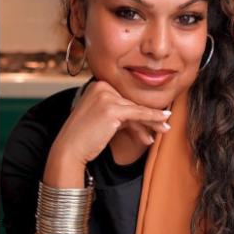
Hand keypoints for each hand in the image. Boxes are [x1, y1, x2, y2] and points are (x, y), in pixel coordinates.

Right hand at [51, 80, 171, 166]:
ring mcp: (105, 96)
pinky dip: (152, 117)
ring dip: (151, 121)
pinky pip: (138, 113)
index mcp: (97, 84)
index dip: (140, 111)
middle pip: (131, 103)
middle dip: (147, 118)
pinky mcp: (111, 108)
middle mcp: (100, 86)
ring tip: (163, 131)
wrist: (70, 148)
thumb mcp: (105, 118)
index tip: (154, 121)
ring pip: (136, 109)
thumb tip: (149, 116)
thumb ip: (123, 113)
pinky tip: (164, 119)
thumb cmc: (85, 136)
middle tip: (163, 127)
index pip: (125, 97)